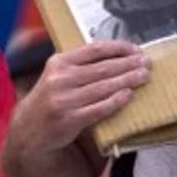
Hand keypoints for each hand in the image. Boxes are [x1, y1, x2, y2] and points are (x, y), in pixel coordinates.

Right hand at [10, 40, 150, 156]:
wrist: (30, 128)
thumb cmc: (52, 97)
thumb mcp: (59, 74)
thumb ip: (81, 64)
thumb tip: (118, 54)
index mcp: (59, 62)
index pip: (95, 49)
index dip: (118, 48)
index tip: (136, 49)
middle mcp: (60, 79)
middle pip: (103, 68)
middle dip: (128, 64)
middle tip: (146, 62)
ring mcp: (64, 100)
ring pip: (103, 87)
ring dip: (127, 80)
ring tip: (143, 76)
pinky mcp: (69, 119)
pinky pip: (98, 108)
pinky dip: (115, 101)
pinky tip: (128, 95)